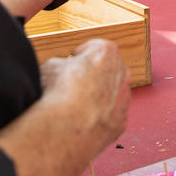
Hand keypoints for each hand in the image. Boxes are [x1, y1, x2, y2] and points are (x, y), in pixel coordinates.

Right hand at [39, 39, 129, 154]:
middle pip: (107, 71)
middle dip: (91, 77)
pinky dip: (99, 118)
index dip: (79, 57)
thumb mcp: (50, 66)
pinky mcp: (121, 122)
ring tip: (75, 107)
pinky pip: (111, 117)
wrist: (67, 127)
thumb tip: (58, 71)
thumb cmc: (59, 93)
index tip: (69, 65)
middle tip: (71, 87)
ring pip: (111, 95)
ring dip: (97, 98)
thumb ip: (61, 65)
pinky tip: (82, 122)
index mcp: (107, 53)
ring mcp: (124, 100)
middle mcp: (122, 74)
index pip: (94, 48)